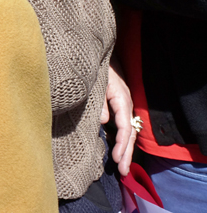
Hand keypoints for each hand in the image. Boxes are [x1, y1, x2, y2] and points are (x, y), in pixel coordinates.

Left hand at [101, 59, 136, 175]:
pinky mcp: (116, 106)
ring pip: (127, 132)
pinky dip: (120, 140)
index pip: (125, 127)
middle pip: (129, 133)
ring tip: (122, 167)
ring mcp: (122, 106)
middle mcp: (125, 105)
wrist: (99, 56)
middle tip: (123, 172)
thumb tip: (103, 122)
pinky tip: (115, 151)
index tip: (117, 159)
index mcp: (122, 100)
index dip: (122, 144)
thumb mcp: (98, 83)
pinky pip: (121, 127)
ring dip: (125, 150)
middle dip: (127, 153)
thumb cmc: (98, 68)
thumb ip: (100, 103)